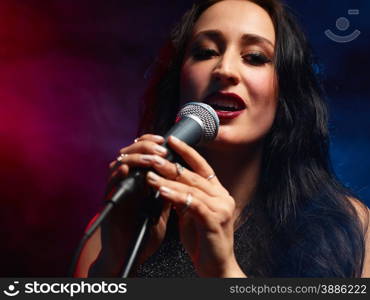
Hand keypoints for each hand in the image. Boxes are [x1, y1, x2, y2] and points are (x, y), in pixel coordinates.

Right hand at [97, 134, 172, 273]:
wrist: (129, 255)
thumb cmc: (144, 232)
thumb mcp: (161, 209)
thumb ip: (166, 192)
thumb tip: (180, 176)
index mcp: (139, 181)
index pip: (141, 152)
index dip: (151, 142)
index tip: (166, 140)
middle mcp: (126, 182)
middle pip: (130, 152)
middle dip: (146, 146)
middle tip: (161, 149)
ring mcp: (116, 191)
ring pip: (119, 164)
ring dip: (136, 157)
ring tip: (152, 157)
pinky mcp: (108, 203)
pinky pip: (110, 184)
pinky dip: (118, 174)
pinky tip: (127, 168)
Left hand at [143, 136, 245, 276]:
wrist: (217, 268)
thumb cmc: (204, 241)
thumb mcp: (192, 215)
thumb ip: (184, 198)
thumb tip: (167, 182)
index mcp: (218, 193)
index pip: (202, 166)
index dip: (187, 152)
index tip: (171, 140)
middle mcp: (222, 197)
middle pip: (194, 175)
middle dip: (171, 165)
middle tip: (152, 156)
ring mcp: (221, 208)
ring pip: (191, 188)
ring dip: (168, 180)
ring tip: (149, 175)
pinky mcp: (215, 221)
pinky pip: (192, 204)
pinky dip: (175, 196)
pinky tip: (161, 191)